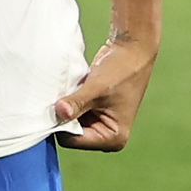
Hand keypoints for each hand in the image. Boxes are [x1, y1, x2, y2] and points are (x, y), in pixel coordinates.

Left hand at [52, 33, 155, 151]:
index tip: (59, 104)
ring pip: (69, 122)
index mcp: (114, 137)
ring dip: (67, 107)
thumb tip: (59, 113)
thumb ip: (77, 102)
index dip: (62, 124)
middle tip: (67, 95)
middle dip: (64, 115)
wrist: (131, 50)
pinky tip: (75, 89)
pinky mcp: (93, 113)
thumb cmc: (122, 69)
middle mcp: (107, 135)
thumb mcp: (97, 88)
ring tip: (75, 90)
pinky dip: (69, 102)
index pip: (73, 140)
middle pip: (70, 133)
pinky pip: (72, 113)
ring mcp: (100, 124)